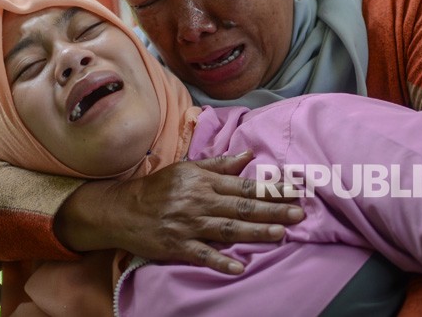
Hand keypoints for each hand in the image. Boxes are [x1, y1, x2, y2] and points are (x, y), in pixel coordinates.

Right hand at [54, 151, 303, 273]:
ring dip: (255, 232)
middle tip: (298, 213)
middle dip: (272, 210)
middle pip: (242, 206)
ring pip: (228, 228)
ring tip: (280, 234)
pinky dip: (220, 261)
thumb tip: (248, 155)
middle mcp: (199, 201)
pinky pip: (202, 254)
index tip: (294, 190)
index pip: (244, 184)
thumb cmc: (158, 188)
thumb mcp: (187, 169)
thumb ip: (219, 164)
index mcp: (203, 181)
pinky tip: (238, 267)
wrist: (123, 210)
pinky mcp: (178, 245)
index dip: (271, 188)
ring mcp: (189, 224)